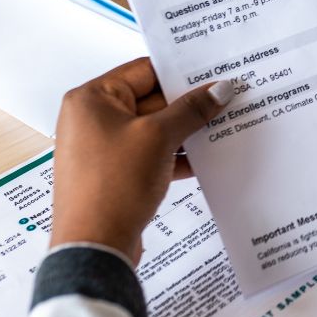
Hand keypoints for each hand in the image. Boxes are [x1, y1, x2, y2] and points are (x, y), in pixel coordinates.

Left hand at [50, 57, 232, 262]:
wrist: (94, 246)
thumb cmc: (112, 186)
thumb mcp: (158, 138)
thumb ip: (191, 110)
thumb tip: (218, 90)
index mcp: (92, 99)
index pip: (144, 71)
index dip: (181, 72)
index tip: (214, 74)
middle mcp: (92, 119)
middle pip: (151, 99)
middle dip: (188, 104)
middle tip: (224, 100)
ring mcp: (103, 147)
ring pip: (153, 128)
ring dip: (185, 130)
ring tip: (221, 126)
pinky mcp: (114, 172)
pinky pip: (150, 153)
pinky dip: (174, 153)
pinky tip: (205, 157)